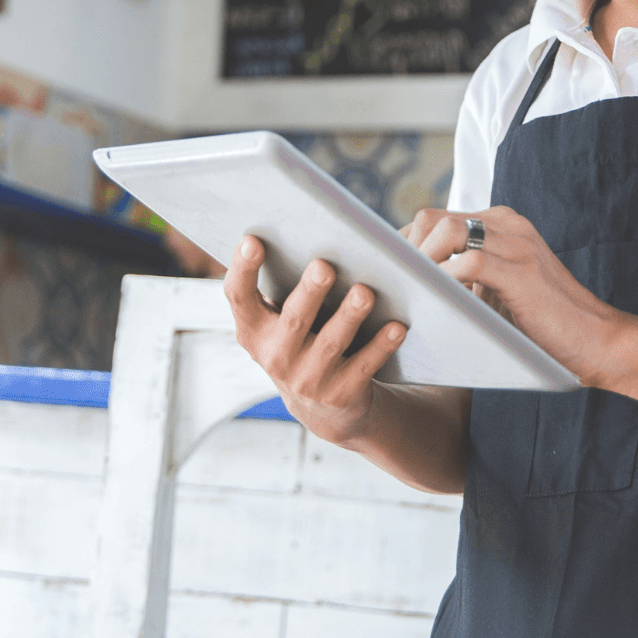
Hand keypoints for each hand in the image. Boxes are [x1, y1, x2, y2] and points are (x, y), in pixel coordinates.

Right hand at [223, 236, 406, 446]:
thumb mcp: (280, 323)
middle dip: (310, 293)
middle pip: (294, 320)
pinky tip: (397, 327)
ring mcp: (309, 380)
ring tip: (365, 292)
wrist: (323, 408)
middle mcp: (276, 357)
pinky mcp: (342, 394)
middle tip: (325, 266)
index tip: (251, 240)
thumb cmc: (302, 340)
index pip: (240, 297)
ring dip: (349, 317)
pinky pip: (364, 366)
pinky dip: (381, 346)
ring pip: (332, 343)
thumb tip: (311, 229)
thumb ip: (284, 286)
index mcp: (254, 331)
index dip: (242, 269)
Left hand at [404, 206, 631, 387]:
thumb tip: (412, 288)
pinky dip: (445, 282)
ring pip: (446, 232)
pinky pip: (468, 263)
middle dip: (404, 253)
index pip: (434, 219)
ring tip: (409, 296)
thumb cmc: (544, 327)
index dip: (405, 247)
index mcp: (500, 225)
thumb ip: (465, 278)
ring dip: (419, 264)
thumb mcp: (498, 292)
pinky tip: (437, 305)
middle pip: (432, 218)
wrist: (599, 343)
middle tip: (392, 288)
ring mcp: (516, 243)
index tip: (388, 277)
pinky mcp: (522, 270)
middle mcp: (507, 224)